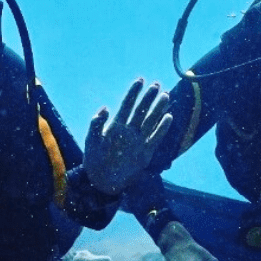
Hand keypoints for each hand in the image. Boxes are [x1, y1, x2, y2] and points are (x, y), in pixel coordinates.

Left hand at [82, 79, 171, 195]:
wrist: (102, 181)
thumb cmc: (94, 160)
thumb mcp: (91, 141)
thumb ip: (96, 124)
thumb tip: (105, 107)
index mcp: (116, 126)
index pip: (127, 105)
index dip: (133, 92)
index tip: (140, 80)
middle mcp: (129, 131)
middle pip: (141, 110)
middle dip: (148, 97)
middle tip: (156, 84)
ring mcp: (138, 141)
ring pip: (150, 121)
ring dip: (158, 109)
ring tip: (165, 96)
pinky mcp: (145, 153)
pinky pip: (155, 138)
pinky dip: (161, 129)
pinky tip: (168, 117)